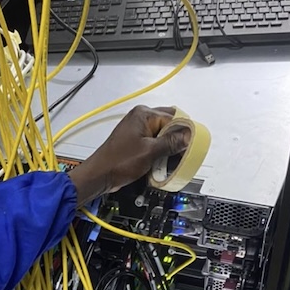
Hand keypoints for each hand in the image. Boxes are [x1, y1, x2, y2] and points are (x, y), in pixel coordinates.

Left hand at [68, 106, 190, 204]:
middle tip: (181, 155)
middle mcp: (141, 118)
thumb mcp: (149, 152)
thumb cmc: (119, 162)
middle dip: (176, 140)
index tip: (189, 147)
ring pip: (162, 136)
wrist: (100, 175)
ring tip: (170, 162)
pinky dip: (159, 153)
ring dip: (168, 149)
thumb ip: (171, 143)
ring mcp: (138, 130)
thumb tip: (188, 136)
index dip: (183, 133)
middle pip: (169, 125)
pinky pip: (154, 144)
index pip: (174, 118)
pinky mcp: (136, 142)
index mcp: (144, 114)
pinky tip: (161, 164)